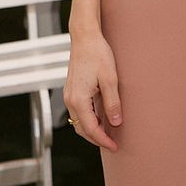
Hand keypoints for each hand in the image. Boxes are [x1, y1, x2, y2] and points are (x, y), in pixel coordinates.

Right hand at [64, 31, 121, 150]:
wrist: (85, 38)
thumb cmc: (98, 54)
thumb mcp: (110, 79)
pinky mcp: (72, 90)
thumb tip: (116, 123)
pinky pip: (79, 111)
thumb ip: (112, 103)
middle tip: (113, 144)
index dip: (103, 140)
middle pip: (82, 128)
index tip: (115, 146)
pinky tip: (101, 118)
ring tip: (109, 133)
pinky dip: (89, 119)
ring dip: (92, 129)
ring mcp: (69, 95)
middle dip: (96, 138)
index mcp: (79, 99)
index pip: (91, 128)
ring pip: (79, 121)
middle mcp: (70, 100)